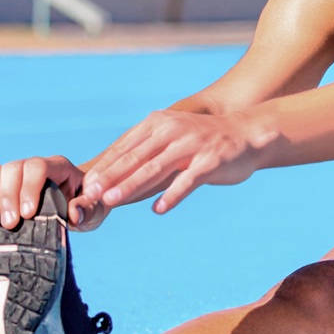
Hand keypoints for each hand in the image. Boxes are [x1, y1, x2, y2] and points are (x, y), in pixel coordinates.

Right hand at [0, 155, 108, 230]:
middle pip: (14, 168)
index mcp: (59, 167)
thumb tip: (74, 215)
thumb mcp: (95, 209)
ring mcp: (19, 175)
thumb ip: (87, 209)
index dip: (30, 187)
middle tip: (11, 223)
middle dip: (8, 195)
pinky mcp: (6, 187)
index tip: (28, 214)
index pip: (38, 167)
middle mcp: (36, 166)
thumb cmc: (89, 205)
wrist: (82, 203)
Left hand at [80, 109, 279, 213]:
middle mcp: (173, 131)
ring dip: (131, 186)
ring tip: (112, 201)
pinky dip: (172, 195)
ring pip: (155, 168)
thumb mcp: (172, 138)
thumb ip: (146, 153)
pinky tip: (158, 209)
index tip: (86, 186)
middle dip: (110, 178)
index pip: (125, 147)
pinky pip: (187, 181)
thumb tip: (114, 177)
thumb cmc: (204, 142)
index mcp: (159, 124)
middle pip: (135, 158)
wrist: (247, 135)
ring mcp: (192, 145)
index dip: (105, 167)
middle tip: (90, 195)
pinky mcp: (210, 161)